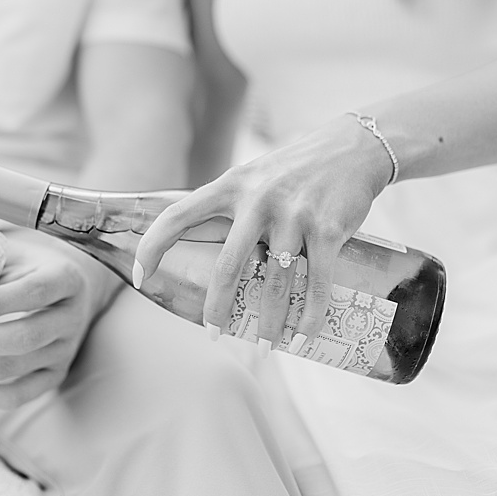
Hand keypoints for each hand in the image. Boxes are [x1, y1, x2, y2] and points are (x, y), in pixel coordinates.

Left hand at [0, 235, 100, 408]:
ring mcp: (66, 349)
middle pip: (25, 337)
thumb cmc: (30, 269)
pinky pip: (19, 395)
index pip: (35, 292)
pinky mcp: (55, 374)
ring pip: (15, 368)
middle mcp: (71, 317)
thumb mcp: (12, 254)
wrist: (70, 289)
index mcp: (65, 279)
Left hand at [134, 114, 391, 350]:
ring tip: (269, 347)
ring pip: (275, 282)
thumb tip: (212, 245)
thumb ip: (235, 205)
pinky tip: (305, 336)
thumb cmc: (301, 167)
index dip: (152, 248)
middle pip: (228, 266)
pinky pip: (317, 282)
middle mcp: (258, 200)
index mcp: (232, 185)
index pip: (177, 216)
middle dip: (218, 308)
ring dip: (272, 322)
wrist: (355, 148)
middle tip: (215, 335)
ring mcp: (294, 215)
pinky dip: (311, 316)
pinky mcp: (329, 229)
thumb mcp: (258, 175)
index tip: (140, 278)